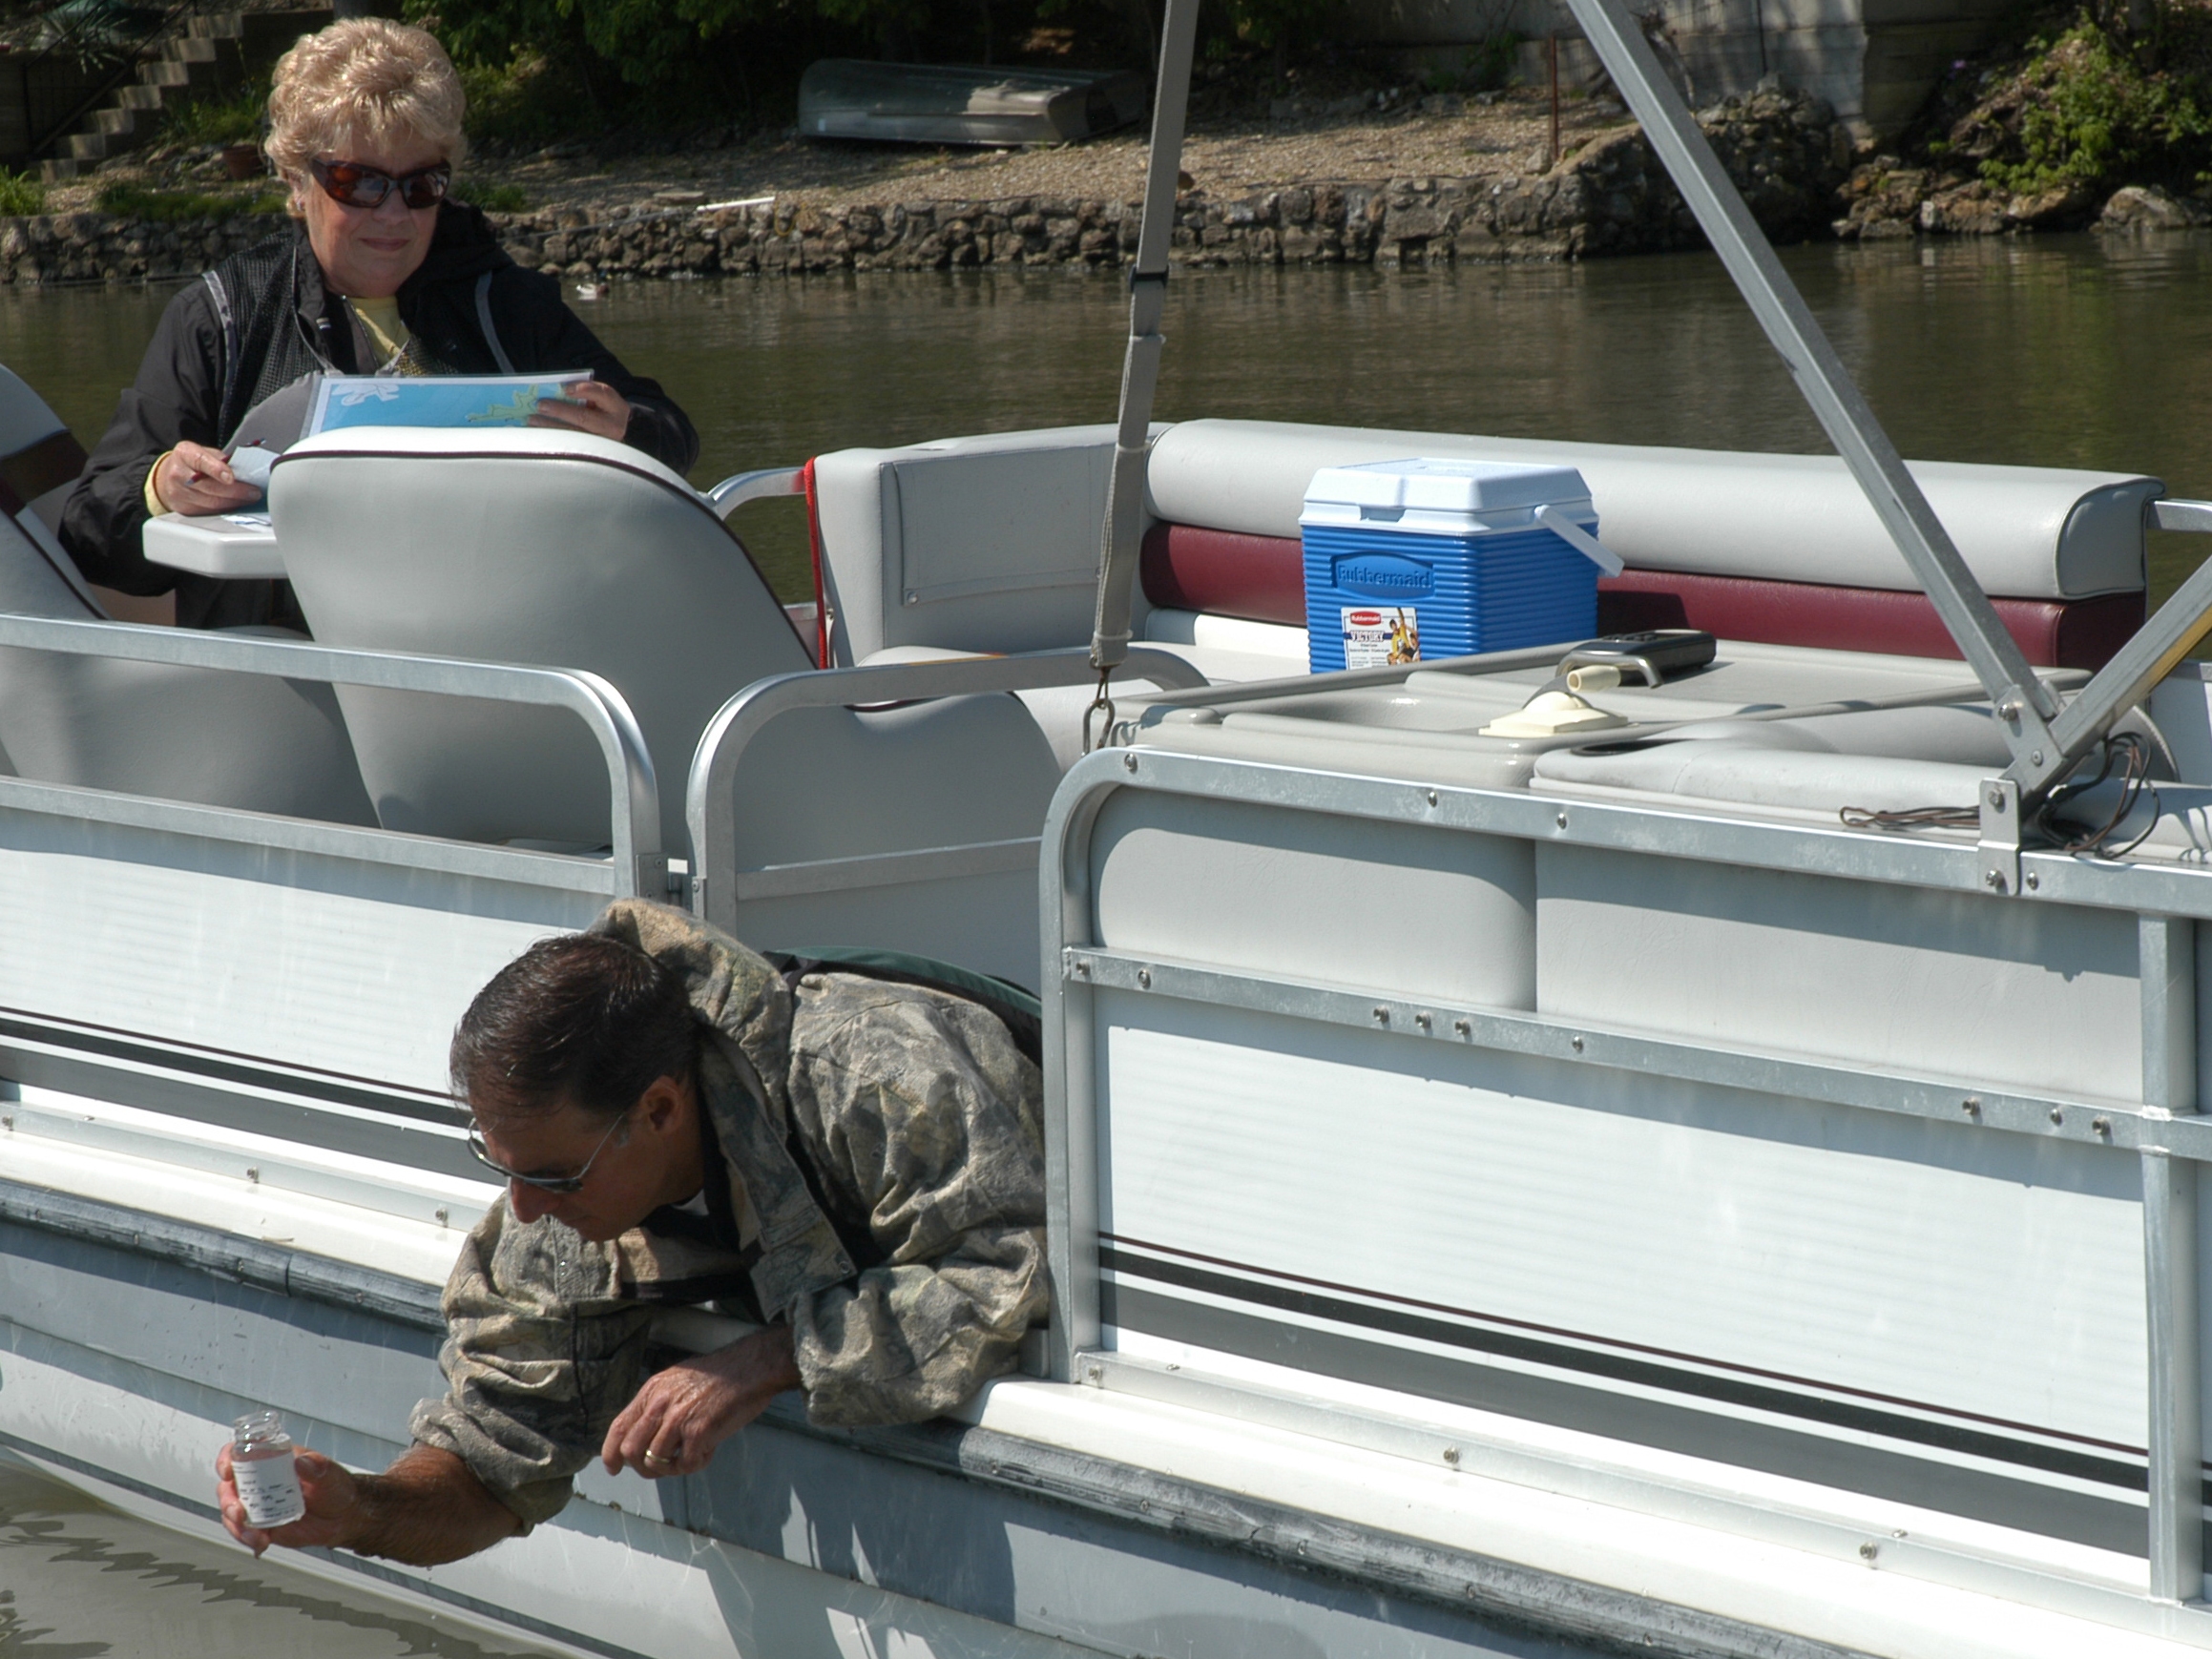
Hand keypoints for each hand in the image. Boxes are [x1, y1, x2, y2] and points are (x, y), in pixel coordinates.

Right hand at [152, 441, 262, 515]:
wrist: (166, 477)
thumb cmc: (191, 463)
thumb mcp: (203, 452)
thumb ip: (221, 460)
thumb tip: (245, 470)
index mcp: (185, 454)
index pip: (200, 461)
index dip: (216, 469)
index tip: (231, 477)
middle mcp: (178, 473)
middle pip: (209, 486)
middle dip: (236, 491)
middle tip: (253, 492)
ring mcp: (178, 493)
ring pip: (211, 502)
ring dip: (234, 502)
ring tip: (249, 498)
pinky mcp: (182, 508)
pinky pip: (208, 511)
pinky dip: (225, 508)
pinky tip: (235, 504)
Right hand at [216, 1443, 360, 1556]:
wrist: (344, 1518)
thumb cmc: (336, 1488)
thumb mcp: (330, 1473)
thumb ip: (318, 1466)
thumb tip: (302, 1461)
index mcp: (273, 1460)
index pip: (242, 1453)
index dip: (228, 1459)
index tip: (228, 1471)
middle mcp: (260, 1481)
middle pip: (228, 1486)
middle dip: (228, 1500)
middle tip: (239, 1512)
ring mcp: (259, 1505)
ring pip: (231, 1512)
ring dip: (235, 1524)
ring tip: (254, 1534)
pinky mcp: (261, 1526)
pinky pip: (243, 1532)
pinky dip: (247, 1538)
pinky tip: (261, 1542)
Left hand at [528, 379, 630, 442]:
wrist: (611, 432)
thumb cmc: (601, 410)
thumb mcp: (599, 398)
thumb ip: (585, 392)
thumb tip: (557, 390)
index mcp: (617, 407)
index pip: (603, 394)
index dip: (584, 390)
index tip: (565, 388)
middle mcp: (613, 427)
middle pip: (584, 418)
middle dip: (561, 410)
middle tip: (541, 405)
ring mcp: (602, 444)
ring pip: (573, 435)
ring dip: (550, 426)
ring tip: (533, 419)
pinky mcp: (590, 456)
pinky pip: (567, 446)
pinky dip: (550, 437)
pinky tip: (537, 431)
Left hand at [602, 1325, 799, 1478]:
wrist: (749, 1368)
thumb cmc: (718, 1375)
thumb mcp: (676, 1381)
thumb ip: (657, 1405)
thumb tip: (644, 1433)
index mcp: (652, 1391)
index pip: (619, 1427)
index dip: (611, 1453)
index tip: (613, 1467)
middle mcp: (660, 1405)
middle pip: (632, 1451)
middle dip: (642, 1467)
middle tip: (660, 1467)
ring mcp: (678, 1419)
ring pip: (656, 1462)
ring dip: (671, 1468)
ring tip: (689, 1456)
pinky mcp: (699, 1432)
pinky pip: (687, 1465)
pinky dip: (697, 1463)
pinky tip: (708, 1450)